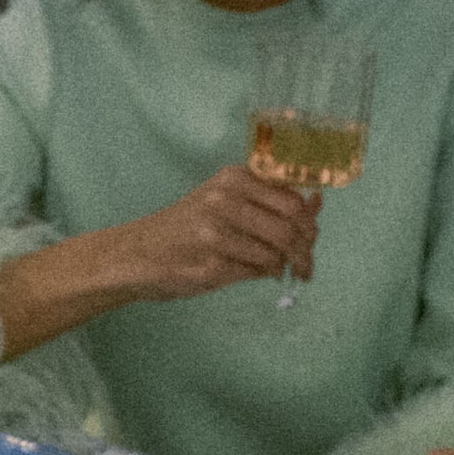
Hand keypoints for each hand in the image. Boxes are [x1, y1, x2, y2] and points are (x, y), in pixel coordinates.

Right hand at [128, 167, 319, 300]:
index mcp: (233, 178)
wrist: (135, 254)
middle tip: (306, 266)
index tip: (312, 239)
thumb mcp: (225, 200)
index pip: (292, 199)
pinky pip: (254, 273)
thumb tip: (317, 202)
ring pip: (275, 254)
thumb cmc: (185, 227)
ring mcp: (216, 234)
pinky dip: (261, 276)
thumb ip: (269, 199)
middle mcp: (225, 201)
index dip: (310, 223)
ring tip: (283, 273)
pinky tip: (256, 273)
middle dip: (305, 250)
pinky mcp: (210, 265)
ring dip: (285, 267)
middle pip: (289, 227)